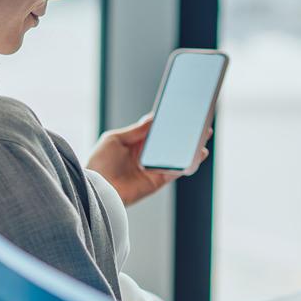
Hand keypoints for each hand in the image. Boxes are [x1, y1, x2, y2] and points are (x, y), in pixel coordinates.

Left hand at [85, 114, 211, 206]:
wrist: (97, 188)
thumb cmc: (100, 162)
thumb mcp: (116, 139)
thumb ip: (137, 130)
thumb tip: (153, 117)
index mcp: (135, 143)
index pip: (156, 130)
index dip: (169, 122)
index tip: (182, 112)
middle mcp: (145, 156)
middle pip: (169, 143)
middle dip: (184, 134)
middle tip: (199, 123)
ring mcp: (152, 169)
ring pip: (175, 157)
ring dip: (189, 149)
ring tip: (203, 138)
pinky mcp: (156, 182)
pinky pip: (174, 172)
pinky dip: (186, 164)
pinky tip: (197, 154)